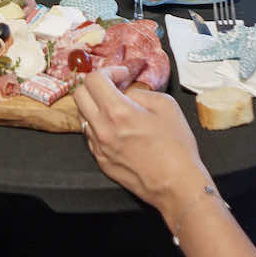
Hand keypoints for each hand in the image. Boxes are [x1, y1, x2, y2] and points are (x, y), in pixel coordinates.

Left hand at [74, 71, 210, 220]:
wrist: (176, 184)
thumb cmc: (176, 148)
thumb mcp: (166, 106)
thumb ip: (140, 93)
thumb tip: (126, 92)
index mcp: (117, 111)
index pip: (94, 80)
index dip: (108, 71)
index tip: (121, 76)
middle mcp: (102, 129)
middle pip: (79, 95)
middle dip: (95, 86)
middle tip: (112, 87)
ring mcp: (98, 147)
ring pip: (82, 116)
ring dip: (95, 106)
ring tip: (116, 108)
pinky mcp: (101, 161)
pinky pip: (91, 136)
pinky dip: (100, 126)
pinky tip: (118, 128)